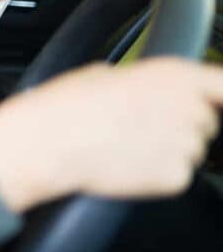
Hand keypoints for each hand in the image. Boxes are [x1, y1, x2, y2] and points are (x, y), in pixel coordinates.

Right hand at [0, 58, 222, 212]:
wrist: (47, 144)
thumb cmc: (65, 106)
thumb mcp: (103, 73)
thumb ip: (141, 80)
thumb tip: (147, 91)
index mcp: (173, 75)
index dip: (218, 95)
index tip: (215, 101)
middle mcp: (188, 108)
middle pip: (206, 120)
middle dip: (181, 123)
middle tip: (141, 125)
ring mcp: (184, 146)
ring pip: (191, 151)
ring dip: (167, 150)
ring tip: (125, 145)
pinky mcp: (175, 178)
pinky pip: (176, 176)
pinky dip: (156, 174)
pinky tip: (125, 164)